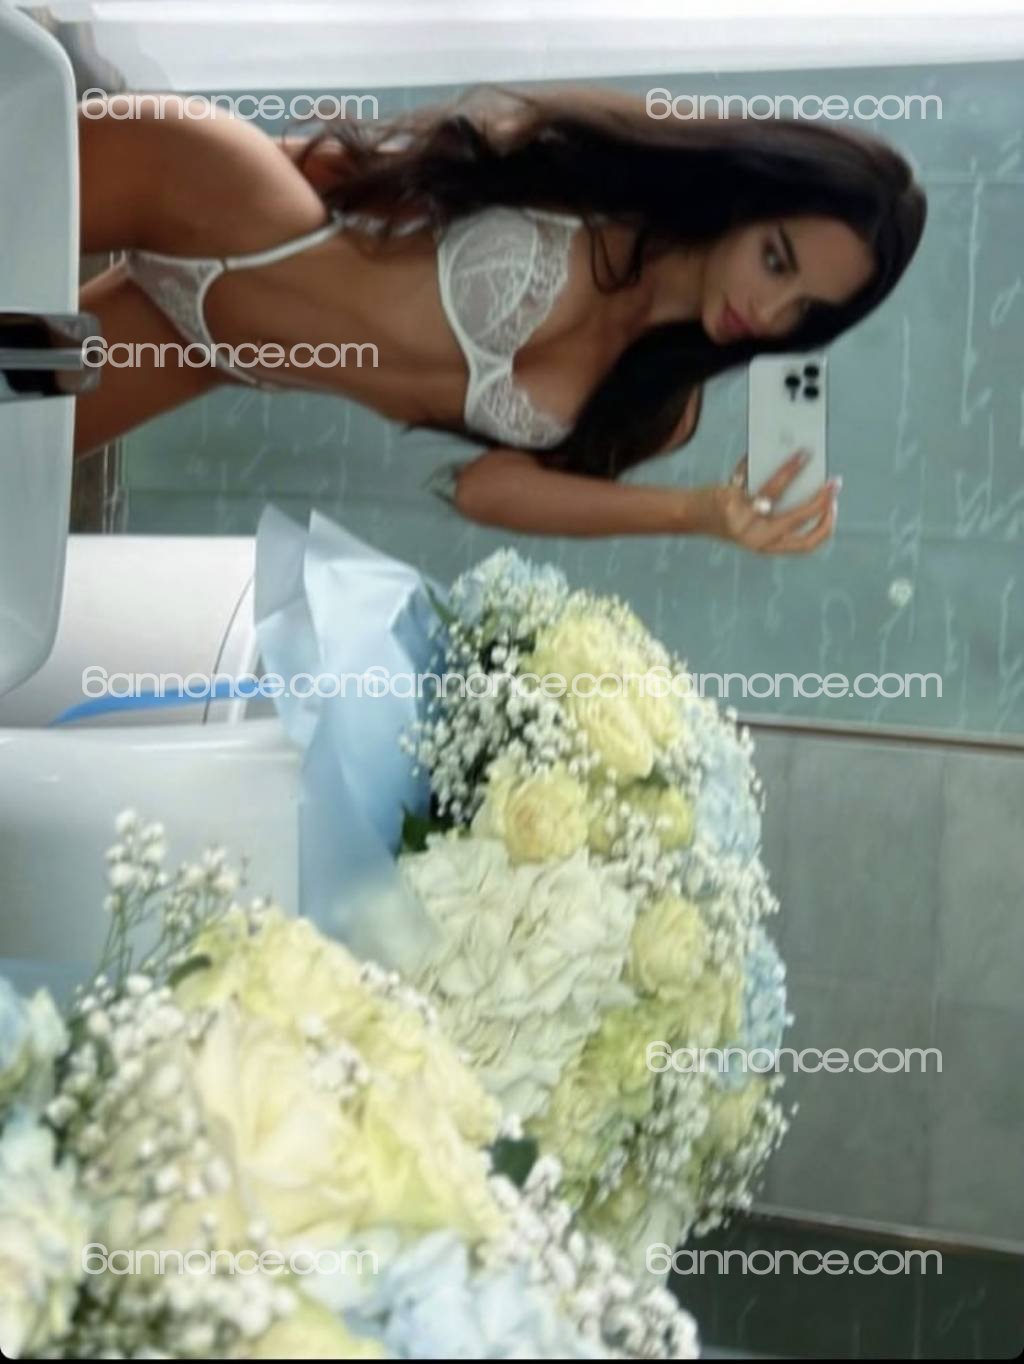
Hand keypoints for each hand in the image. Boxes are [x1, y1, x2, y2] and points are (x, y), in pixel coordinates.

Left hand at [702, 450, 839, 553]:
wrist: (691, 515)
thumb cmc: (729, 513)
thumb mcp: (756, 519)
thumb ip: (779, 508)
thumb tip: (808, 476)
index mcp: (769, 545)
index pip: (807, 543)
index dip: (825, 526)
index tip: (834, 506)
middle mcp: (757, 538)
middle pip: (799, 519)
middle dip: (822, 499)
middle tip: (835, 482)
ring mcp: (743, 520)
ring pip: (776, 492)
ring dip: (793, 470)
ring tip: (805, 453)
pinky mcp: (730, 501)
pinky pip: (752, 475)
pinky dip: (759, 459)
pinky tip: (766, 447)